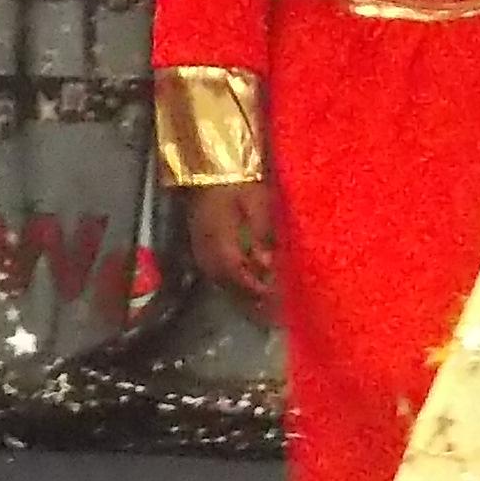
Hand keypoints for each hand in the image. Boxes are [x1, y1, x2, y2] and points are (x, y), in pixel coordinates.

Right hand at [188, 183, 279, 319]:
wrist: (209, 164)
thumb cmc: (239, 180)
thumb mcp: (258, 204)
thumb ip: (262, 236)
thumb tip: (267, 265)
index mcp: (222, 243)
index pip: (241, 278)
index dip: (260, 293)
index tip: (280, 303)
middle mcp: (206, 251)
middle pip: (229, 286)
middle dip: (251, 302)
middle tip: (274, 316)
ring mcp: (199, 248)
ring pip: (220, 281)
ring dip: (240, 295)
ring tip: (261, 306)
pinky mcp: (199, 243)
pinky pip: (215, 272)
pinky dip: (231, 283)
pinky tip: (244, 285)